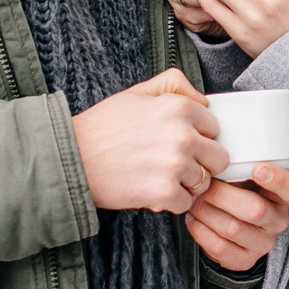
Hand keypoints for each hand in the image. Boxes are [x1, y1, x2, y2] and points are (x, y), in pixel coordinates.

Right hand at [72, 69, 228, 214]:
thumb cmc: (101, 127)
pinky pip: (186, 204)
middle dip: (201, 163)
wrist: (70, 159)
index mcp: (179, 108)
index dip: (198, 137)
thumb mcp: (137, 92)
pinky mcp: (165, 193)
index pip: (214, 128)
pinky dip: (171, 202)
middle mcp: (182, 135)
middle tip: (175, 165)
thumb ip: (173, 85)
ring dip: (185, 185)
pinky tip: (152, 191)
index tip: (179, 143)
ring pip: (204, 183)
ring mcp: (175, 166)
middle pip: (218, 158)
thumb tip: (202, 99)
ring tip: (159, 177)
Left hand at [187, 139, 288, 271]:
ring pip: (234, 229)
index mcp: (286, 195)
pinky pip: (221, 248)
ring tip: (194, 198)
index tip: (256, 169)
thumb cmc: (243, 185)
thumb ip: (281, 150)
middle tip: (204, 183)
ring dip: (208, 212)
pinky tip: (192, 218)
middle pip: (256, 210)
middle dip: (225, 196)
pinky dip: (202, 231)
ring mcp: (262, 243)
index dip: (278, 181)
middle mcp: (278, 221)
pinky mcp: (244, 260)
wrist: (227, 219)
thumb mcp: (259, 166)